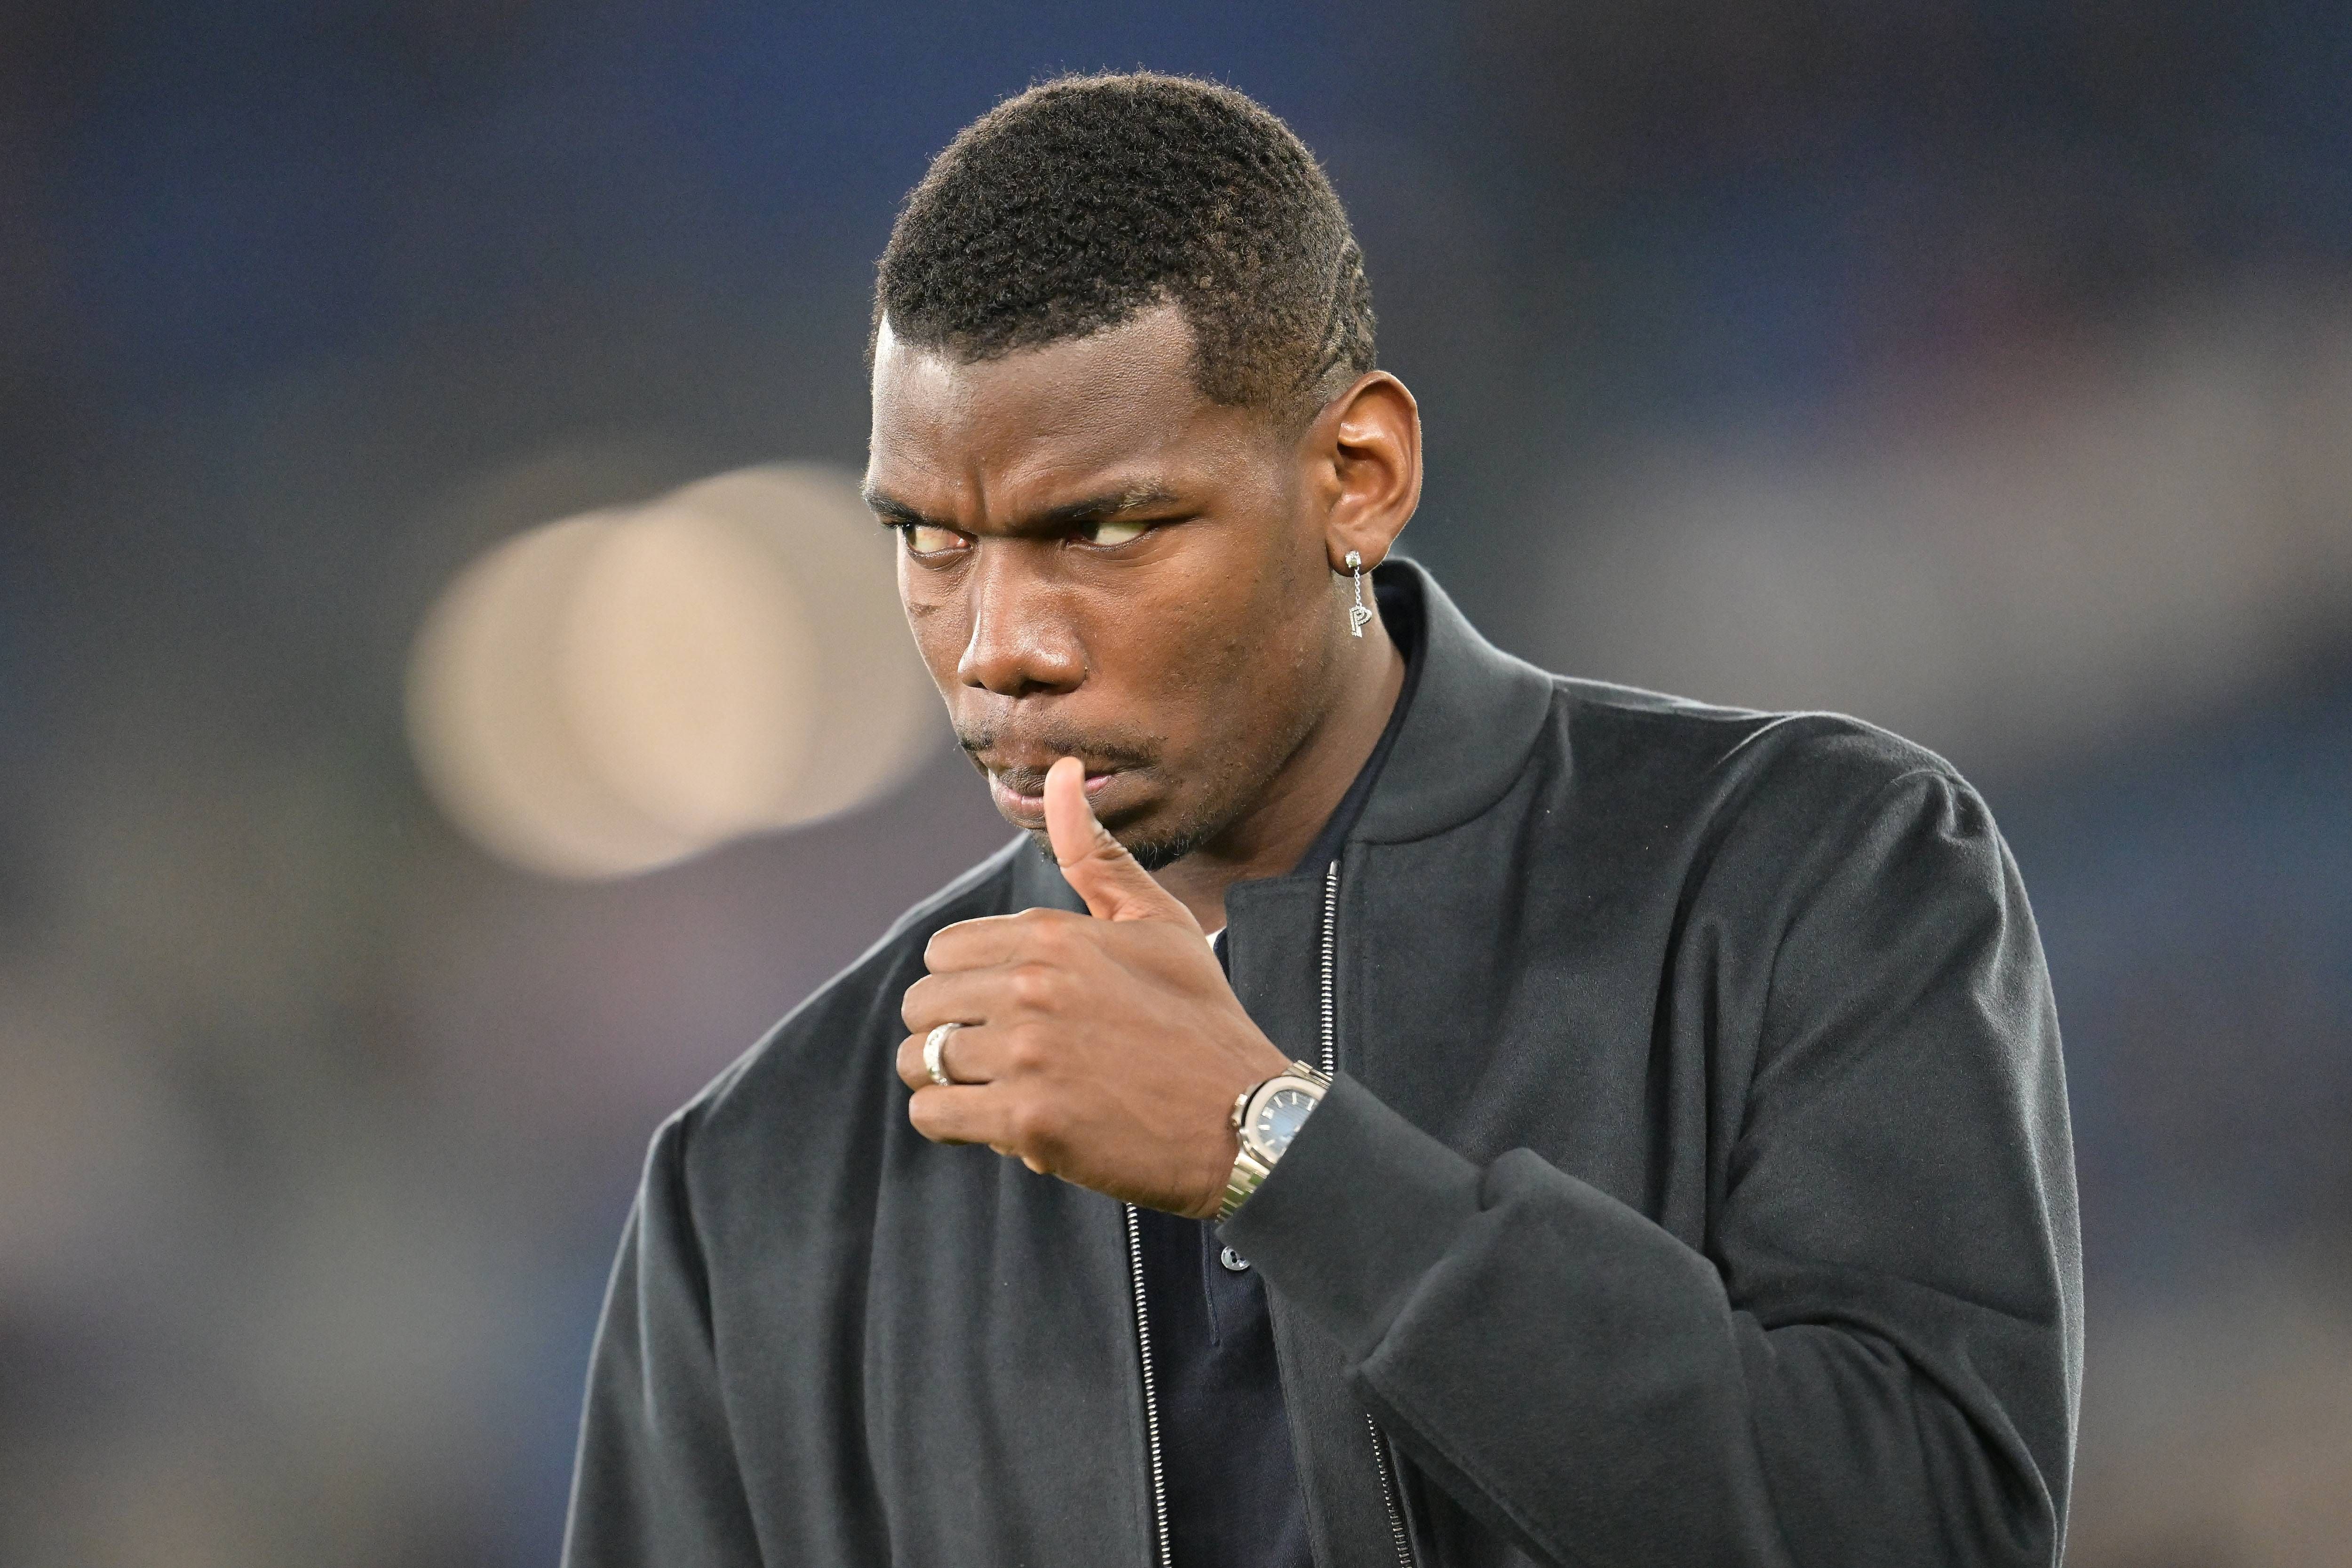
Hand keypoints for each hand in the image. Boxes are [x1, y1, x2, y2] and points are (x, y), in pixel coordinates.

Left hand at [896, 757, 1292, 1216]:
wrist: (1243, 1117)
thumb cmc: (1200, 1017)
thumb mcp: (1158, 921)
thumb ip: (1095, 854)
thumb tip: (1061, 770)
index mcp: (1053, 937)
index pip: (945, 951)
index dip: (967, 984)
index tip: (1004, 1009)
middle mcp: (1032, 988)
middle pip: (922, 1004)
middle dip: (948, 1031)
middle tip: (997, 1056)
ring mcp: (1027, 1056)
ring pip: (919, 1061)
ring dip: (947, 1080)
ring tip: (998, 1089)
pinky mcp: (1028, 1122)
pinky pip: (934, 1114)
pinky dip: (955, 1123)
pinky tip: (1001, 1124)